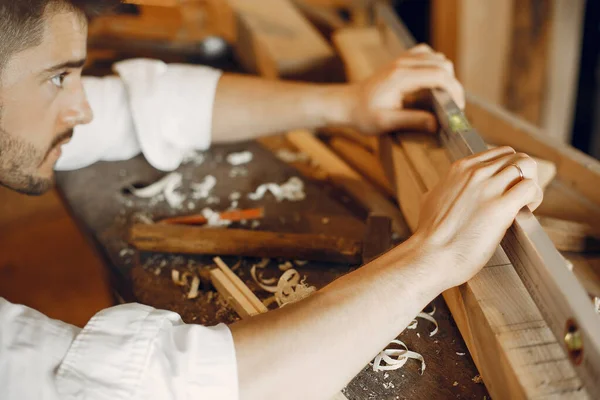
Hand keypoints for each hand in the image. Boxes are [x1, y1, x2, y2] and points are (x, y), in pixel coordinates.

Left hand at [349, 44, 463, 135]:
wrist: (346, 104)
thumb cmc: (363, 115)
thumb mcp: (386, 122)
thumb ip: (413, 121)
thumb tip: (437, 124)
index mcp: (401, 78)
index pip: (439, 75)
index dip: (454, 90)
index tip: (457, 108)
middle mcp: (402, 64)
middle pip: (442, 63)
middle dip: (452, 84)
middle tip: (451, 105)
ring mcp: (401, 59)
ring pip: (436, 56)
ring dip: (444, 74)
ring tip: (442, 95)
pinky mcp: (400, 60)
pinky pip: (425, 54)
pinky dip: (434, 65)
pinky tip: (431, 81)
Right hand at [411, 147, 542, 290]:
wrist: (430, 254)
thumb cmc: (429, 235)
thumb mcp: (432, 199)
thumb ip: (445, 189)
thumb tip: (447, 190)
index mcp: (460, 168)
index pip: (499, 153)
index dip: (509, 170)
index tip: (507, 186)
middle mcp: (476, 172)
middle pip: (516, 157)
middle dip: (524, 176)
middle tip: (521, 196)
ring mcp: (489, 187)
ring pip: (527, 166)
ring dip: (531, 184)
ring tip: (526, 203)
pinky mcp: (501, 207)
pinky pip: (530, 187)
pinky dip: (534, 197)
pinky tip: (527, 210)